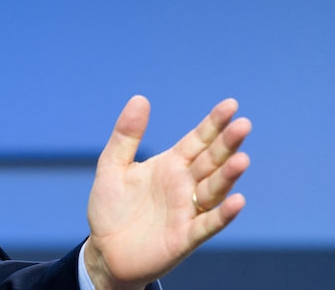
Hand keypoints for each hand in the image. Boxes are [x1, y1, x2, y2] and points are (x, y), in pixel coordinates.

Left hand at [83, 96, 250, 289]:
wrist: (105, 250)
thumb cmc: (111, 208)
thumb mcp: (112, 166)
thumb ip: (126, 135)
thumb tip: (140, 98)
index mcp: (170, 165)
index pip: (197, 140)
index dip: (213, 124)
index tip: (231, 105)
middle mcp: (184, 185)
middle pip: (210, 161)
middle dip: (226, 144)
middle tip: (243, 125)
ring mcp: (187, 210)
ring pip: (213, 190)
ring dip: (228, 176)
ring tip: (241, 159)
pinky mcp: (185, 236)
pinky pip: (207, 224)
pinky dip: (222, 214)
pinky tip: (236, 201)